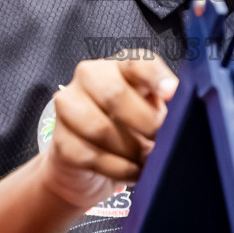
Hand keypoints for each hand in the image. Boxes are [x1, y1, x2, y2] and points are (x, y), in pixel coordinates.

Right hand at [39, 54, 178, 209]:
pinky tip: (130, 171)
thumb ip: (160, 102)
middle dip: (143, 122)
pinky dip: (119, 169)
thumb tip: (173, 101)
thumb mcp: (148, 110)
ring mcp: (69, 106)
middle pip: (115, 94)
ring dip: (130, 150)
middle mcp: (89, 77)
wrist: (85, 162)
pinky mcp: (61, 140)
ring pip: (102, 129)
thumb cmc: (124, 129)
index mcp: (118, 65)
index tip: (170, 93)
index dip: (154, 76)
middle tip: (156, 139)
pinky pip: (93, 156)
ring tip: (143, 158)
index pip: (136, 61)